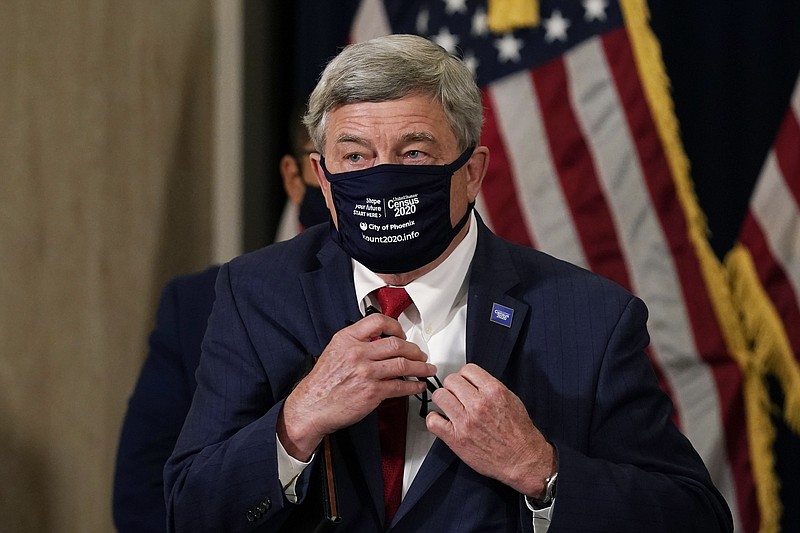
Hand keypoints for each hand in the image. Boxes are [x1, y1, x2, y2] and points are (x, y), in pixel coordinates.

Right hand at [278, 313, 434, 459]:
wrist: (312, 406)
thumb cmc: (322, 382)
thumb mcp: (334, 351)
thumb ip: (356, 342)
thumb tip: (378, 341)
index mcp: (347, 339)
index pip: (378, 321)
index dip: (396, 326)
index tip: (403, 334)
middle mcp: (358, 353)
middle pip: (397, 344)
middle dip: (415, 349)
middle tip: (421, 354)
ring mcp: (366, 372)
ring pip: (403, 365)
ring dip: (421, 367)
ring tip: (427, 369)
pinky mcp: (372, 392)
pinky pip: (400, 386)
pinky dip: (413, 386)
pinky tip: (417, 385)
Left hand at [426, 363, 555, 497]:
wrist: (523, 459)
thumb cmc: (520, 434)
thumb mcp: (512, 400)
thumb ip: (491, 388)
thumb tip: (474, 382)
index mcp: (494, 392)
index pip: (468, 370)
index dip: (465, 376)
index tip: (464, 383)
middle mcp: (478, 404)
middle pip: (451, 380)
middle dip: (453, 387)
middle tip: (457, 395)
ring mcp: (466, 421)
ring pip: (439, 396)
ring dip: (443, 400)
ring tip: (449, 407)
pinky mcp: (456, 438)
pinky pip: (433, 421)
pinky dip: (434, 419)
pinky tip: (442, 421)